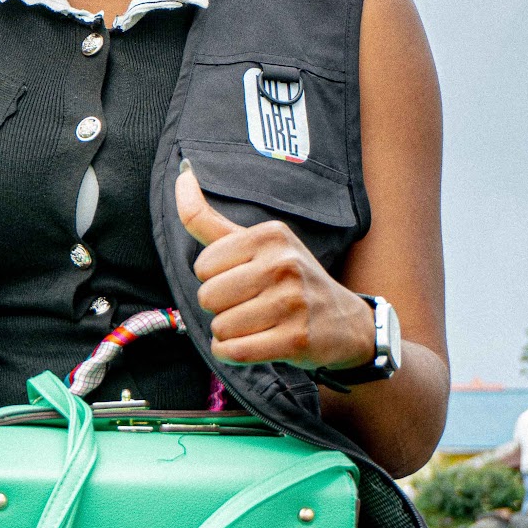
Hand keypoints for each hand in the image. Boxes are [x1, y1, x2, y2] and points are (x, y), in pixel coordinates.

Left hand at [175, 162, 375, 372]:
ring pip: (220, 328)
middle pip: (208, 297)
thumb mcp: (256, 243)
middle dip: (221, 308)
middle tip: (252, 305)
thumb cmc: (290, 279)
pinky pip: (235, 351)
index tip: (243, 279)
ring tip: (258, 324)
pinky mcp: (296, 339)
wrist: (346, 322)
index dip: (214, 279)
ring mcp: (292, 302)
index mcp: (271, 235)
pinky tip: (252, 344)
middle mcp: (284, 264)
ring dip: (229, 333)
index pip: (202, 266)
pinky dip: (231, 353)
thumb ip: (209, 218)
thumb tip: (181, 174)